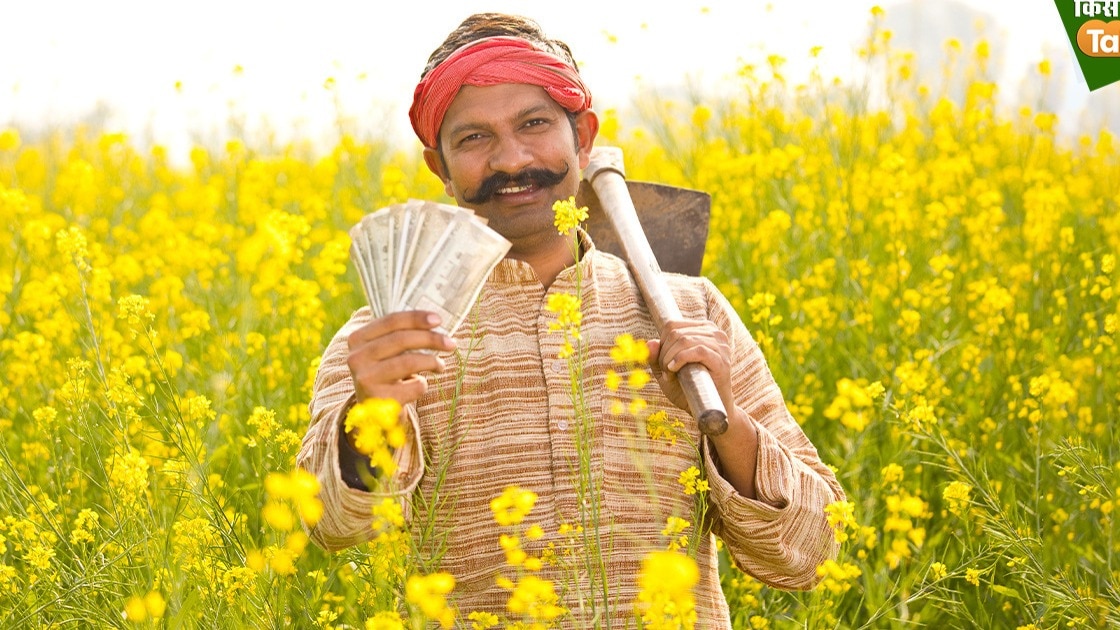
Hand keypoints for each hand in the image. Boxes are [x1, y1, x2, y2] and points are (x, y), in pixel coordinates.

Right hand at [346, 311, 456, 405]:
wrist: (374, 412)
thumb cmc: (387, 373)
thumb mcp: (385, 351)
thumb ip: (400, 334)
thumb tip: (435, 321)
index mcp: (357, 338)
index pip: (390, 321)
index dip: (416, 318)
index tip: (439, 320)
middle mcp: (356, 357)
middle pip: (401, 340)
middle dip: (431, 339)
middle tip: (451, 344)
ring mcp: (365, 379)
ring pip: (408, 362)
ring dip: (432, 362)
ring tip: (440, 366)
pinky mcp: (378, 400)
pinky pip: (413, 387)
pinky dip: (423, 384)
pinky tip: (420, 385)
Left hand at [647, 318, 760, 498]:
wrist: (708, 410)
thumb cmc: (687, 389)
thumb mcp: (666, 372)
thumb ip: (655, 358)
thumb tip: (649, 342)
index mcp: (703, 329)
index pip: (673, 325)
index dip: (661, 343)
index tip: (662, 362)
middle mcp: (714, 333)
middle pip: (676, 332)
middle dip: (664, 353)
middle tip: (665, 372)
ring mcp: (720, 346)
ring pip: (684, 340)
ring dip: (670, 358)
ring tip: (670, 374)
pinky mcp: (722, 361)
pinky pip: (698, 350)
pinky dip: (681, 359)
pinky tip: (674, 370)